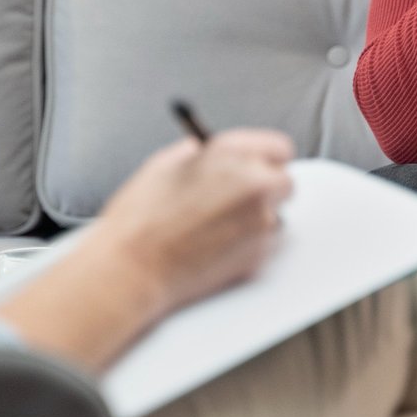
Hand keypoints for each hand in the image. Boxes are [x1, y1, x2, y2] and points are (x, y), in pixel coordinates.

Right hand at [84, 128, 295, 319]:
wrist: (132, 269)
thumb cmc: (140, 220)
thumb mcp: (164, 165)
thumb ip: (197, 153)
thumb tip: (207, 152)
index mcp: (232, 153)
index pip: (279, 147)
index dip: (266, 158)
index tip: (258, 165)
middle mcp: (254, 183)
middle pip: (284, 182)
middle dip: (265, 188)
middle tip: (237, 197)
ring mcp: (261, 221)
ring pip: (275, 215)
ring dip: (257, 217)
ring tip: (217, 226)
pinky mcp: (260, 255)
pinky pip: (265, 244)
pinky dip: (249, 244)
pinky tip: (216, 246)